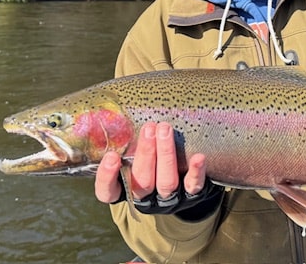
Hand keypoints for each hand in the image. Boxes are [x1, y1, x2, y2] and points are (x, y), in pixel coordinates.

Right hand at [95, 122, 209, 206]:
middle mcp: (146, 197)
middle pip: (142, 181)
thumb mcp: (134, 155)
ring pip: (166, 182)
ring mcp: (169, 199)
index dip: (107, 177)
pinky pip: (193, 185)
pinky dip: (195, 171)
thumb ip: (126, 140)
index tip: (111, 156)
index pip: (108, 192)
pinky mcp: (192, 196)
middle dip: (145, 153)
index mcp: (126, 190)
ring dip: (166, 154)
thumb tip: (116, 105)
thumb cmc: (151, 160)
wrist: (186, 185)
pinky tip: (198, 157)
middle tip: (149, 128)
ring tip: (165, 129)